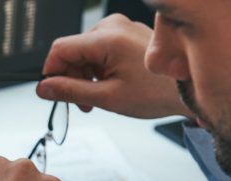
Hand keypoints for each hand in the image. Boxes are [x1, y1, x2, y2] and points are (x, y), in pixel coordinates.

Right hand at [36, 14, 192, 118]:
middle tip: (81, 104)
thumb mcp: (108, 97)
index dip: (51, 72)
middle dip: (71, 78)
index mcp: (108, 38)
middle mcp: (112, 26)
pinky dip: (96, 69)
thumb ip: (71, 91)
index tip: (52, 92)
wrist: (186, 89)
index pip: (60, 48)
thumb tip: (44, 88)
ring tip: (96, 98)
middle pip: (72, 51)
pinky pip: (98, 49)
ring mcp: (120, 28)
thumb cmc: (156, 93)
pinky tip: (107, 85)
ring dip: (84, 76)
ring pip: (84, 52)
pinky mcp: (125, 34)